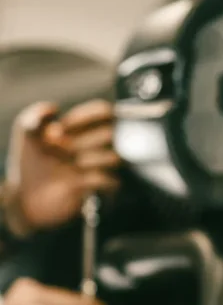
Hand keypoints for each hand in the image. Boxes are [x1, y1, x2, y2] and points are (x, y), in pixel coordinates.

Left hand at [4, 100, 120, 235]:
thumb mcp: (26, 132)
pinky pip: (111, 181)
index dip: (87, 118)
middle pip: (111, 134)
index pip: (103, 112)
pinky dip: (97, 180)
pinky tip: (78, 180)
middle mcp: (90, 146)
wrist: (26, 196)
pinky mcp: (96, 188)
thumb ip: (37, 114)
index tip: (62, 130)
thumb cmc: (27, 163)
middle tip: (64, 149)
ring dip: (93, 160)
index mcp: (78, 129)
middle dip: (87, 141)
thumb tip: (55, 108)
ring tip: (73, 165)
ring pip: (114, 158)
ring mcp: (95, 167)